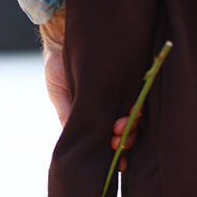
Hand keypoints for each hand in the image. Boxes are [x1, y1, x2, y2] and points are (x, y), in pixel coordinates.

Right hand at [41, 11, 140, 170]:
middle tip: (119, 141)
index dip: (115, 152)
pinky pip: (138, 94)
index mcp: (90, 117)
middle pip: (124, 131)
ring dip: (132, 126)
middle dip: (125, 141)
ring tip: (124, 124)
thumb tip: (72, 142)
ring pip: (133, 116)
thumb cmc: (57, 68)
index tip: (116, 159)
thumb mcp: (59, 95)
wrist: (62, 37)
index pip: (106, 140)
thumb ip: (68, 116)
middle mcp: (107, 107)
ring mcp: (118, 93)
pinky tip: (135, 111)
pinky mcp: (127, 77)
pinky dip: (138, 105)